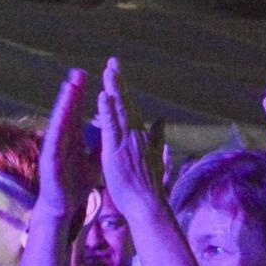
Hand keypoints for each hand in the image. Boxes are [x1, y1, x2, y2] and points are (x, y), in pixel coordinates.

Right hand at [37, 69, 91, 216]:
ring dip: (63, 105)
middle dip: (72, 92)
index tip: (86, 76)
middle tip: (78, 72)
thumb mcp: (94, 162)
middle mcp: (62, 140)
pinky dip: (58, 128)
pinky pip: (54, 142)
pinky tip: (61, 117)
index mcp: (72, 139)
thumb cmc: (75, 185)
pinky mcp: (50, 161)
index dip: (82, 95)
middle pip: (68, 113)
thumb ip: (101, 145)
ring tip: (69, 87)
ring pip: (60, 123)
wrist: (63, 208)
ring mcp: (54, 149)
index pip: (77, 112)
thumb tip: (111, 130)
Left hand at [95, 58, 166, 220]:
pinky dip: (107, 110)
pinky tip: (103, 95)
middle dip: (119, 81)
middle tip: (112, 61)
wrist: (148, 203)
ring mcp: (126, 140)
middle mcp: (135, 133)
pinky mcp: (116, 149)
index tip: (117, 72)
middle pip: (126, 102)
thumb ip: (158, 136)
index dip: (124, 89)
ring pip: (120, 109)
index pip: (131, 107)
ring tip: (108, 70)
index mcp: (140, 135)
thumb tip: (162, 120)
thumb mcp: (155, 156)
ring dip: (114, 89)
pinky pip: (111, 126)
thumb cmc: (148, 185)